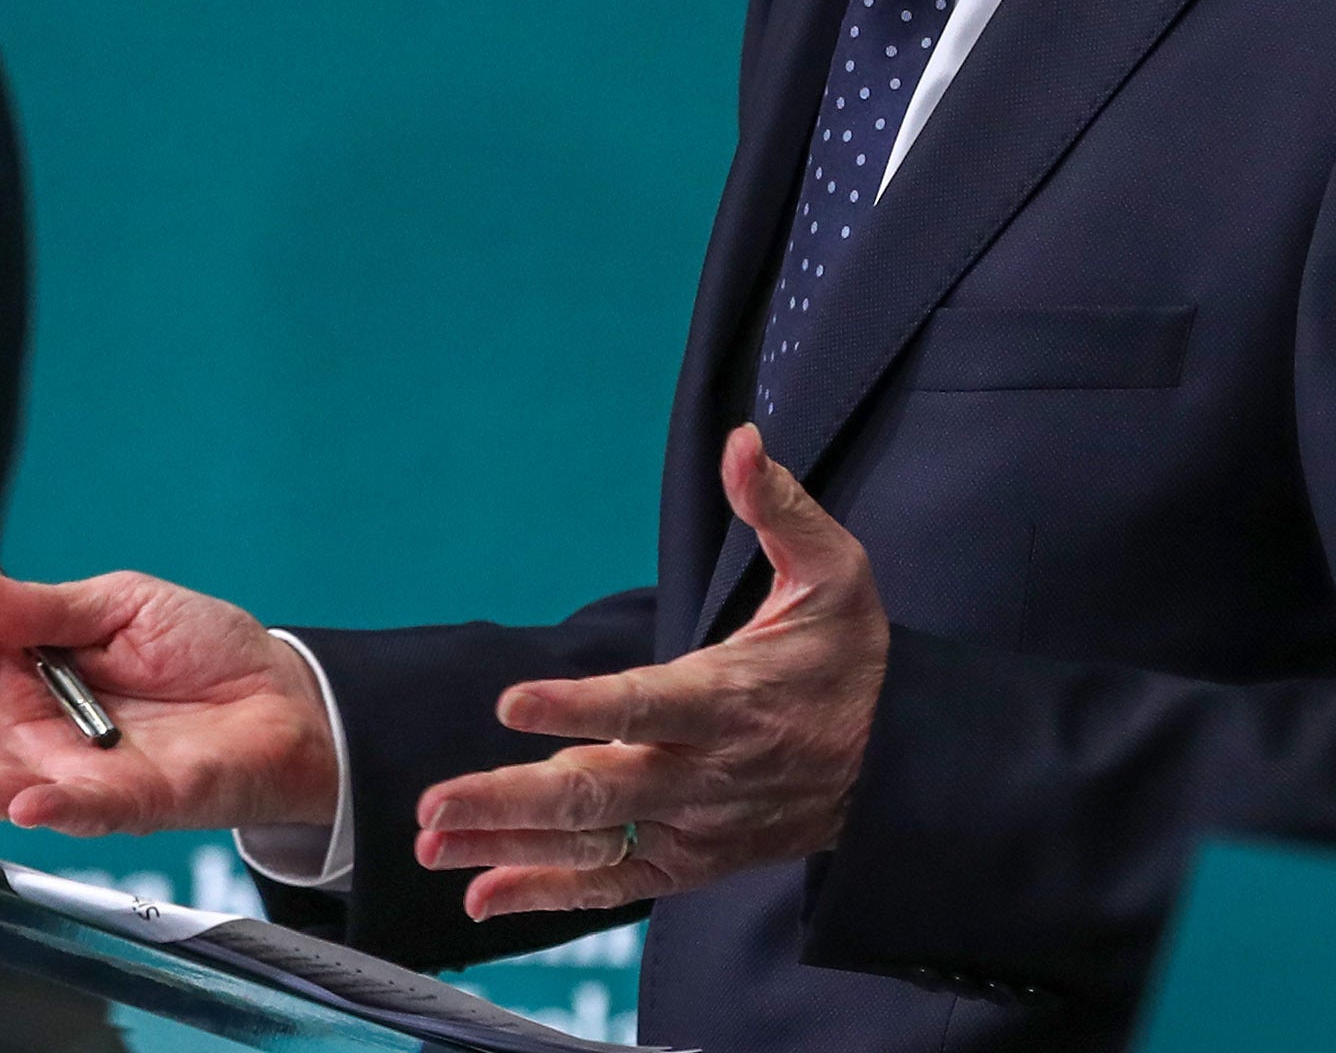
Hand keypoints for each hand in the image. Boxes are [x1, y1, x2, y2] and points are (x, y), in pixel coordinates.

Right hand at [0, 567, 341, 835]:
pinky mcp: (121, 802)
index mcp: (25, 662)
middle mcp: (30, 722)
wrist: (281, 698)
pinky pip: (77, 809)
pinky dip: (48, 806)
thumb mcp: (121, 600)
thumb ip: (44, 605)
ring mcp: (66, 768)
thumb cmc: (201, 648)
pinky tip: (15, 798)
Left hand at [415, 424, 885, 918]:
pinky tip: (483, 892)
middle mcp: (707, 773)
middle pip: (601, 791)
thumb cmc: (853, 658)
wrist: (904, 765)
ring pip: (595, 843)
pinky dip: (549, 892)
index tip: (511, 703)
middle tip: (433, 802)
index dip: (577, 707)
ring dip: (508, 846)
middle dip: (509, 798)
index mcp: (730, 698)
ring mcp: (698, 826)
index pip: (645, 705)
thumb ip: (779, 509)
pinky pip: (615, 885)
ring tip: (431, 844)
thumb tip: (742, 442)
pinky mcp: (694, 861)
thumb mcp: (834, 572)